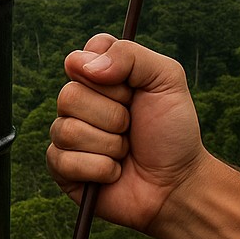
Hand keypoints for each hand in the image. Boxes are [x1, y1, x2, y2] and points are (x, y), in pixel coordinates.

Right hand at [45, 34, 208, 231]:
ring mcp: (66, 135)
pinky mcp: (61, 168)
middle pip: (69, 95)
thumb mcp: (166, 79)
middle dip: (113, 116)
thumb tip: (83, 66)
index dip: (107, 75)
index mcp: (98, 76)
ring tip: (125, 151)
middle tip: (132, 126)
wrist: (177, 183)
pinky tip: (114, 172)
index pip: (77, 59)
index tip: (132, 88)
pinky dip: (100, 169)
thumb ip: (130, 55)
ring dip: (110, 145)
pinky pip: (63, 161)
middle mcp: (78, 103)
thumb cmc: (173, 130)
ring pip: (68, 130)